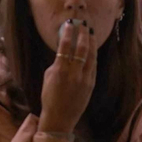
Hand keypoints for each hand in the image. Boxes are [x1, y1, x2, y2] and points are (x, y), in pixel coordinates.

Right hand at [40, 18, 97, 133]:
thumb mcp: (48, 77)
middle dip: (83, 34)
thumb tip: (63, 52)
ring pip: (91, 56)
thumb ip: (57, 63)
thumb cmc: (49, 97)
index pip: (65, 46)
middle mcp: (74, 73)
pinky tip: (92, 48)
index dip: (68, 33)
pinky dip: (92, 55)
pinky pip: (93, 65)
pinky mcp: (91, 84)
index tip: (70, 23)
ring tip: (90, 32)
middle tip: (83, 24)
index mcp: (60, 71)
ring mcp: (85, 79)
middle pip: (81, 49)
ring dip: (91, 43)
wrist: (60, 117)